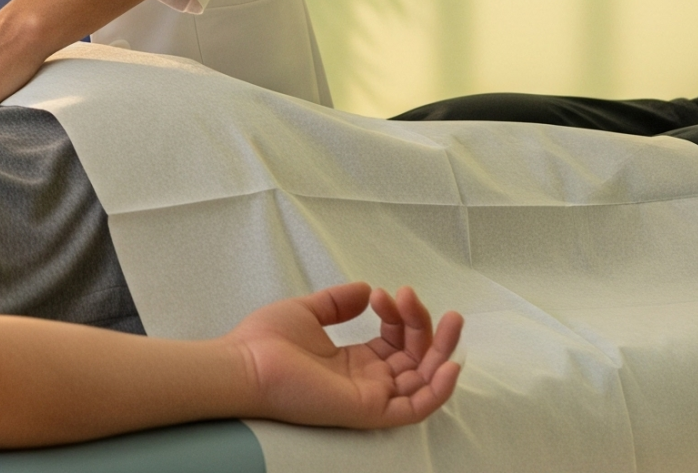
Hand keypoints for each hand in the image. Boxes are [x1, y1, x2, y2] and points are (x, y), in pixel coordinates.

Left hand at [225, 283, 462, 430]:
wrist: (245, 364)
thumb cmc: (265, 342)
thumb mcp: (307, 311)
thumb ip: (339, 302)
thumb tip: (368, 288)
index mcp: (355, 361)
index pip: (396, 341)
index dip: (400, 315)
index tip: (384, 292)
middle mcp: (368, 380)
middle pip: (415, 357)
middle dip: (425, 325)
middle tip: (414, 296)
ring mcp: (371, 396)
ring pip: (424, 379)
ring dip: (442, 349)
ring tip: (452, 319)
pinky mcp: (371, 410)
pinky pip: (417, 407)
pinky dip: (439, 389)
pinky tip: (450, 363)